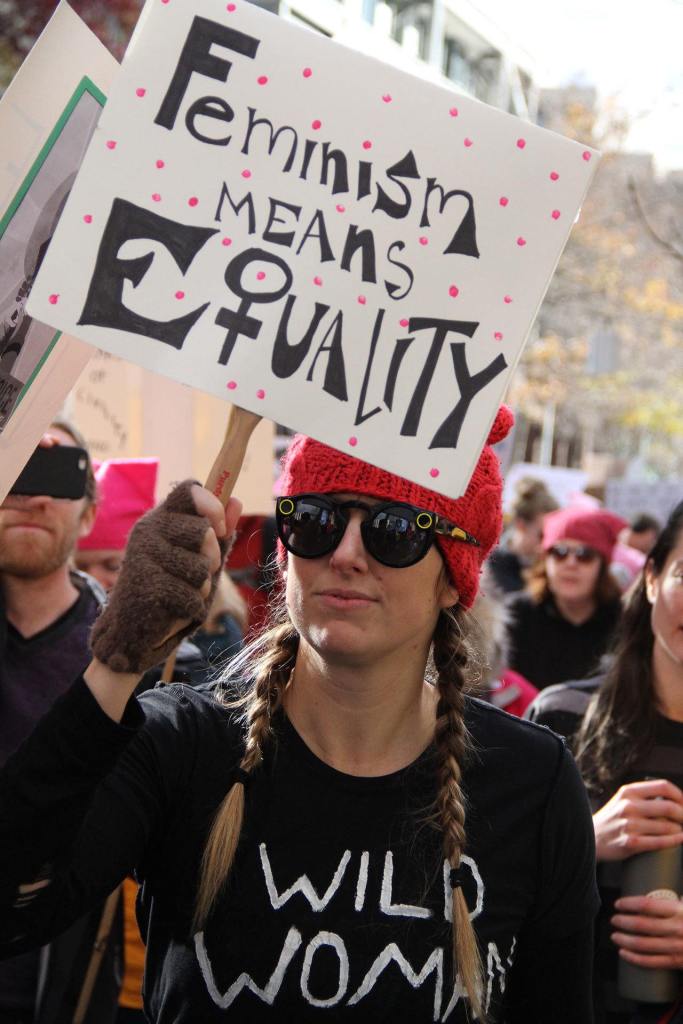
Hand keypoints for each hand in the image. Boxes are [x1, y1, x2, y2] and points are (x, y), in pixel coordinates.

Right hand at [90, 480, 241, 674]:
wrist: (132, 632)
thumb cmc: (170, 590)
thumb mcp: (198, 559)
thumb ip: (218, 532)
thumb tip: (237, 502)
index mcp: (160, 518)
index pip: (189, 490)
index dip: (213, 505)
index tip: (221, 528)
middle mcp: (148, 530)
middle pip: (203, 530)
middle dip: (213, 557)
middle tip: (200, 573)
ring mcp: (143, 556)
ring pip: (201, 567)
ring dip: (201, 588)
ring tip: (181, 593)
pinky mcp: (145, 585)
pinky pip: (192, 596)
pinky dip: (192, 609)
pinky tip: (173, 610)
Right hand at [593, 779, 682, 860]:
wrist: (592, 837)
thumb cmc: (613, 819)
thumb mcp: (624, 800)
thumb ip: (644, 796)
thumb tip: (675, 800)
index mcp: (629, 791)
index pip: (663, 786)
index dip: (681, 796)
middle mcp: (629, 805)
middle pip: (669, 807)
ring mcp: (629, 825)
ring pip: (668, 827)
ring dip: (681, 830)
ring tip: (682, 831)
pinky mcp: (631, 843)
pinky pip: (660, 842)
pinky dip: (675, 841)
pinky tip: (681, 839)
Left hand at [612, 894, 682, 968]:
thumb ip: (677, 901)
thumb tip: (659, 891)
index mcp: (678, 911)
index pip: (647, 905)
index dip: (629, 904)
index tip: (618, 904)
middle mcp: (676, 928)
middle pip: (642, 924)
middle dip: (623, 922)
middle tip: (614, 920)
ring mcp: (676, 947)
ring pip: (643, 944)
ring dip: (625, 940)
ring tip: (615, 936)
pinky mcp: (677, 962)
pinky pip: (652, 962)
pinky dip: (634, 958)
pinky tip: (623, 953)